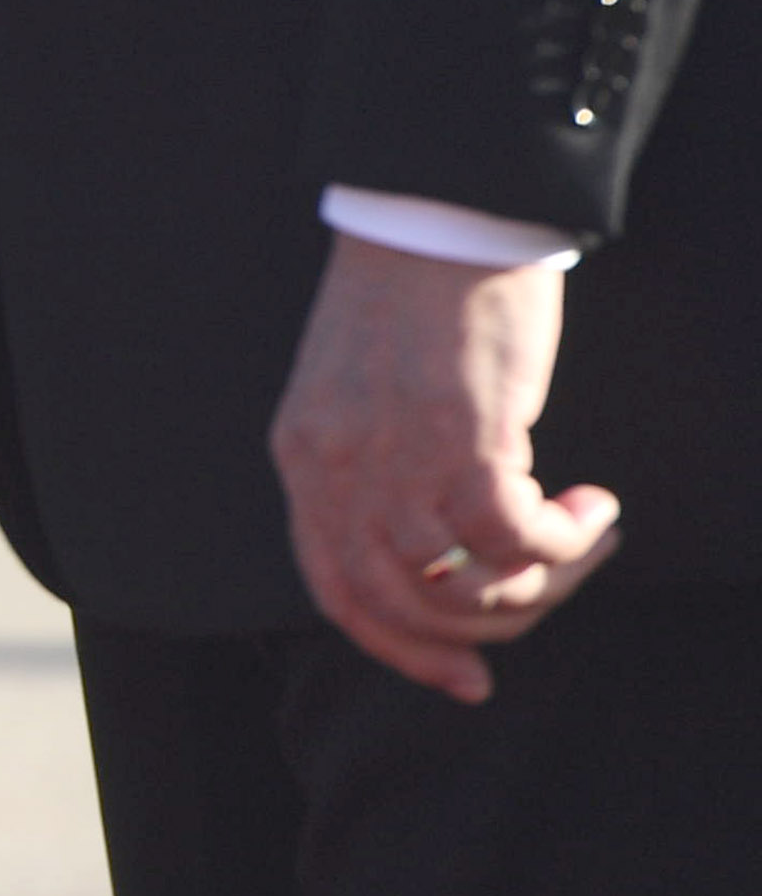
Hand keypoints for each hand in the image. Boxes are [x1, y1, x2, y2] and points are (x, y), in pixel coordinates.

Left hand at [272, 231, 618, 697]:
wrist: (434, 218)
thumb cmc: (409, 300)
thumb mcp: (355, 396)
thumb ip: (370, 469)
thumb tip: (436, 554)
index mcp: (302, 457)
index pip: (334, 588)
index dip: (397, 647)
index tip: (462, 676)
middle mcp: (337, 468)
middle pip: (401, 603)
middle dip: (480, 633)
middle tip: (542, 606)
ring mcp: (396, 458)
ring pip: (466, 583)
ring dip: (540, 582)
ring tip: (580, 539)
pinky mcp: (465, 441)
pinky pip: (519, 540)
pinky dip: (567, 542)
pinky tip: (594, 508)